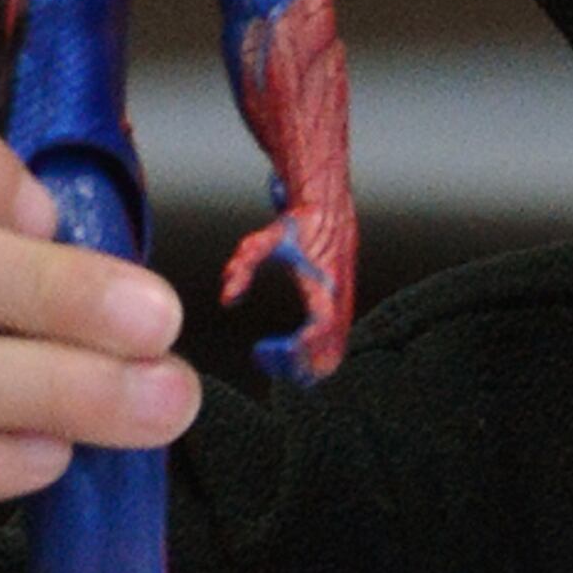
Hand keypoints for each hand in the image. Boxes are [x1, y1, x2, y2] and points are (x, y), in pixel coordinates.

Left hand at [219, 207, 350, 386]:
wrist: (328, 205)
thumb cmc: (297, 223)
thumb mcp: (263, 241)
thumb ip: (244, 266)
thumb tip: (227, 298)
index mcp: (324, 283)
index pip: (322, 326)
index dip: (302, 348)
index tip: (272, 351)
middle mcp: (339, 298)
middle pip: (331, 352)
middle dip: (299, 367)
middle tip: (268, 360)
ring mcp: (345, 305)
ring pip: (336, 354)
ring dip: (307, 366)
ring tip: (277, 360)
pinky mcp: (344, 307)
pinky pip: (336, 344)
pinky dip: (316, 356)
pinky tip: (290, 350)